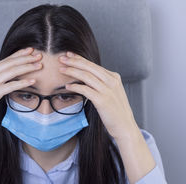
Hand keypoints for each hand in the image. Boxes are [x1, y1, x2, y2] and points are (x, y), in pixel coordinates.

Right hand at [0, 47, 42, 131]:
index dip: (19, 54)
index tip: (30, 50)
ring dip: (27, 67)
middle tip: (39, 55)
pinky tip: (32, 81)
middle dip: (26, 58)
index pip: (6, 60)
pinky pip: (10, 85)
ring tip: (39, 66)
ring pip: (11, 71)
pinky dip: (22, 82)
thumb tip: (9, 79)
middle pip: (10, 63)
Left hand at [58, 52, 155, 183]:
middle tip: (62, 58)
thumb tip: (86, 78)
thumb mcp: (111, 93)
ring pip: (86, 76)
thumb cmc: (115, 111)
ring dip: (72, 71)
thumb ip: (102, 84)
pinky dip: (75, 87)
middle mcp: (111, 81)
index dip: (80, 59)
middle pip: (89, 67)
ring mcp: (107, 90)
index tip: (69, 55)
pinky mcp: (102, 100)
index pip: (94, 65)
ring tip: (61, 69)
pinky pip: (85, 90)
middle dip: (74, 61)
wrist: (125, 126)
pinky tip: (67, 86)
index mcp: (114, 77)